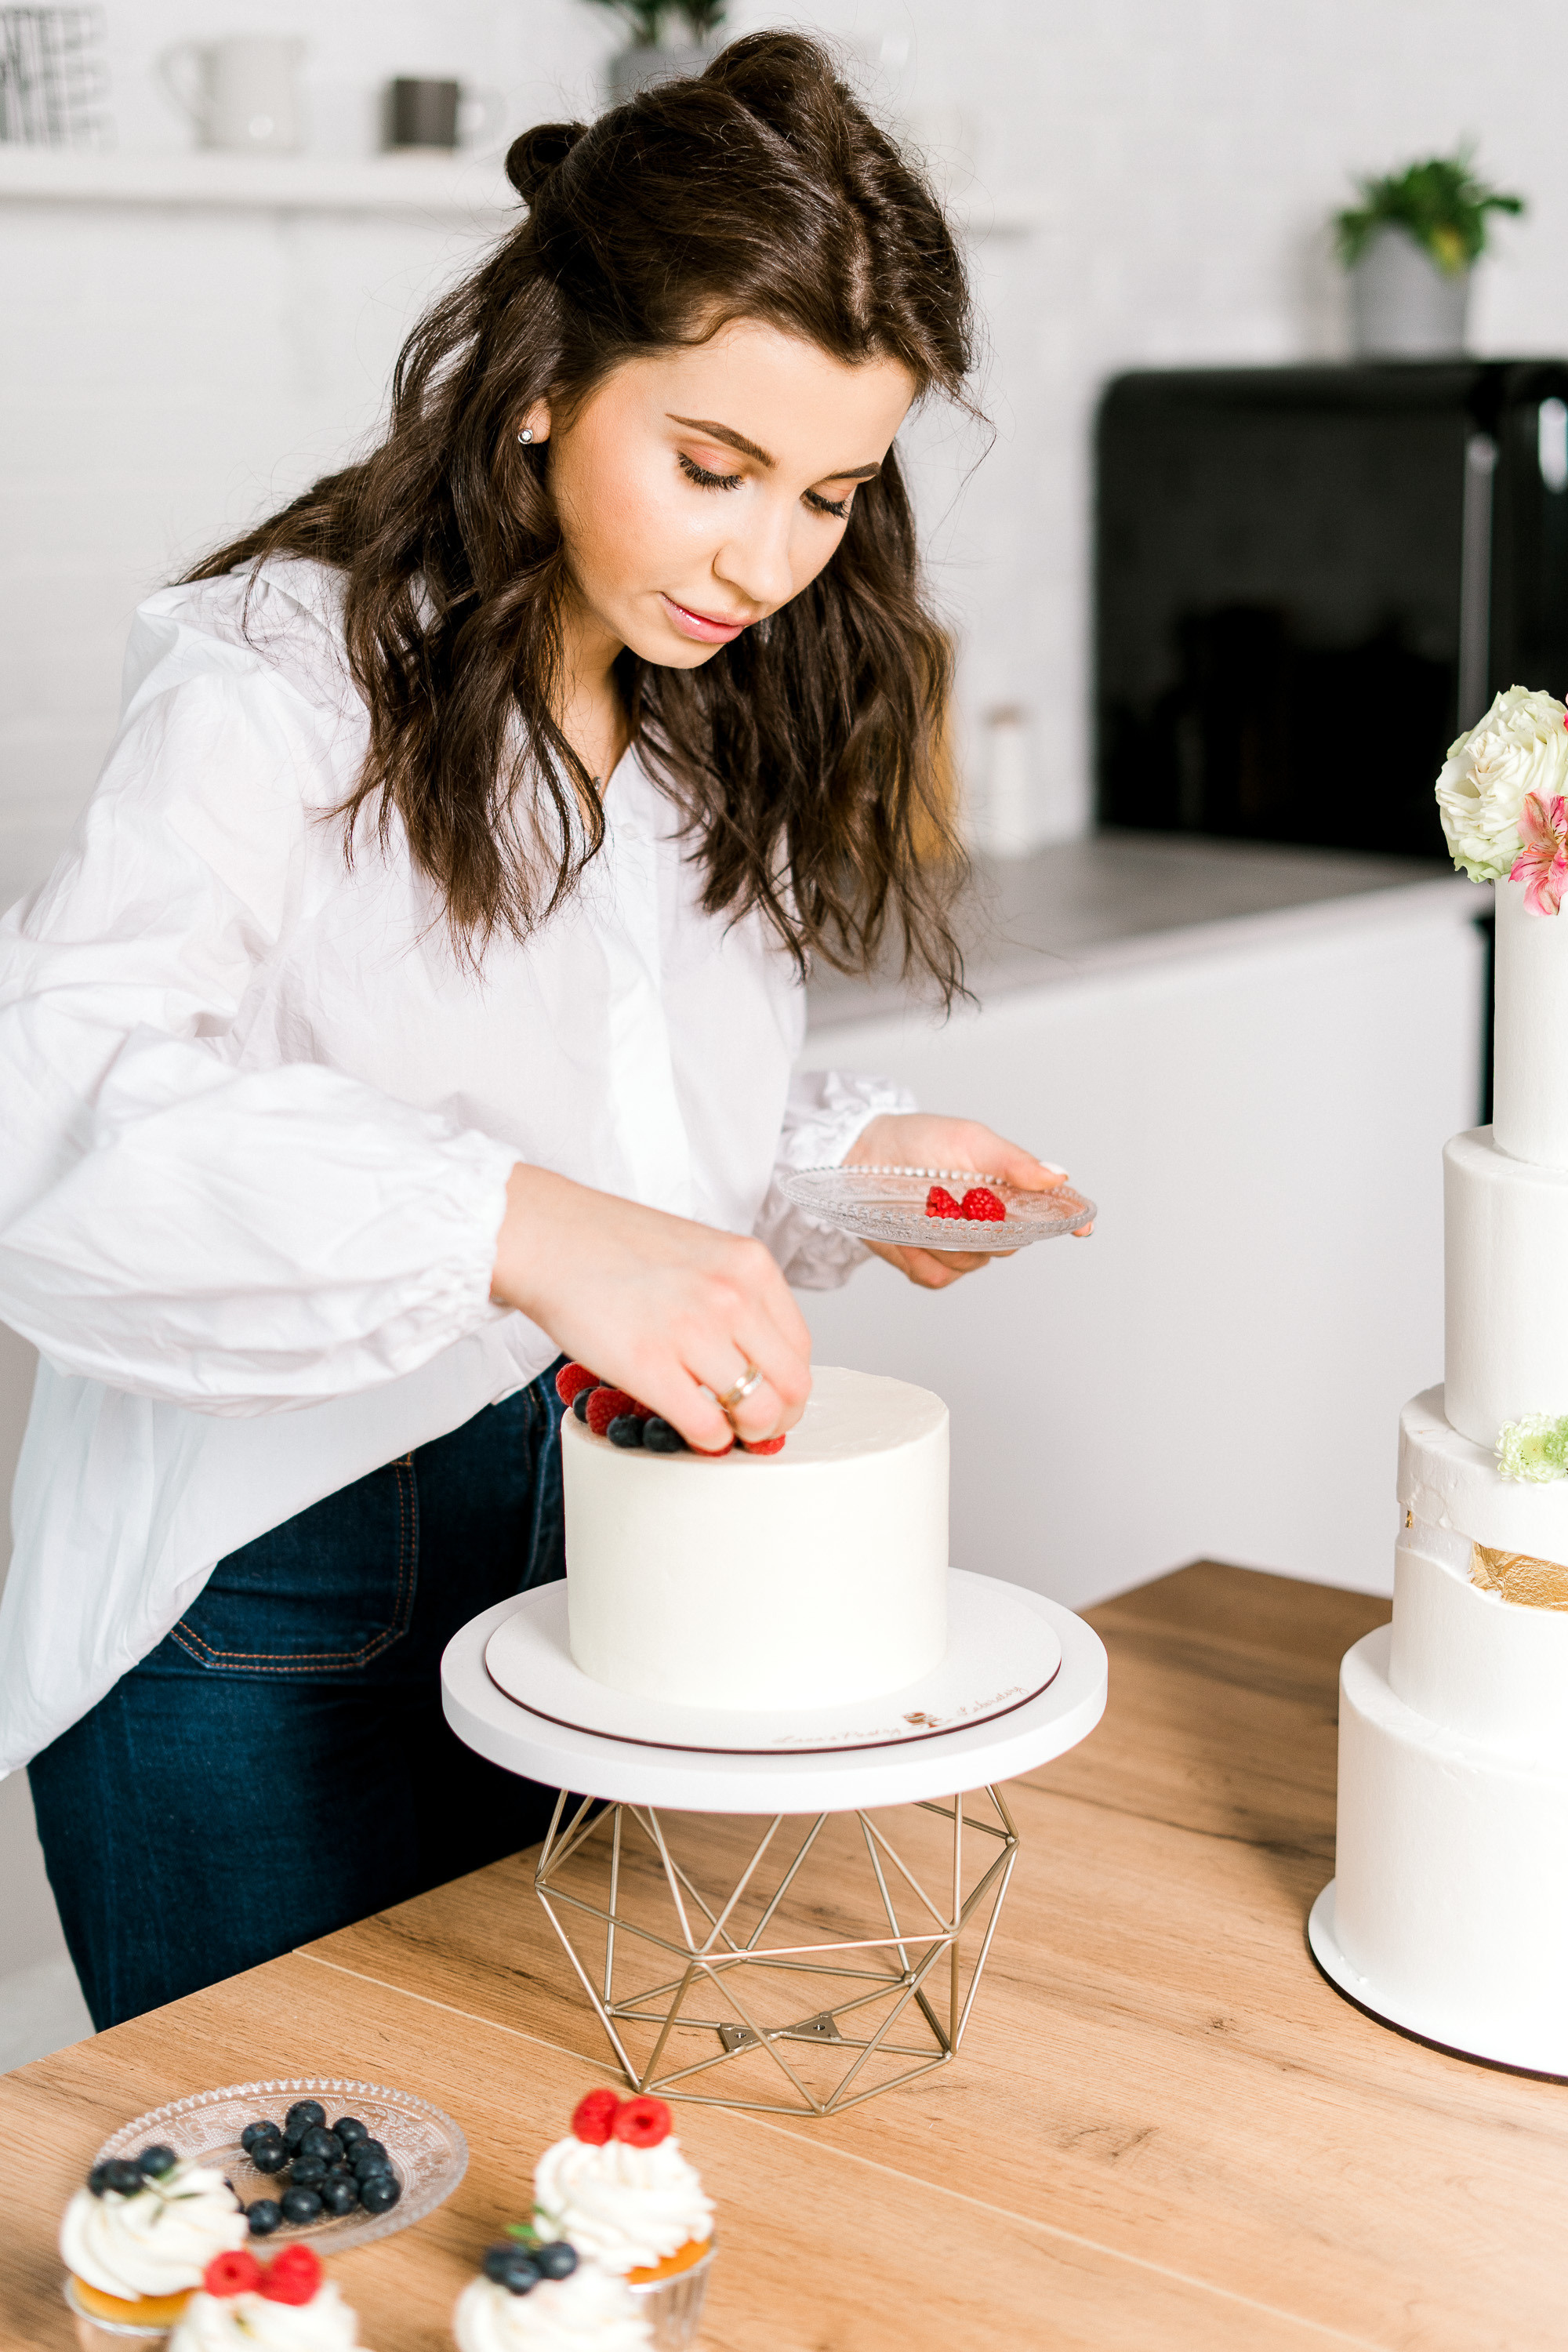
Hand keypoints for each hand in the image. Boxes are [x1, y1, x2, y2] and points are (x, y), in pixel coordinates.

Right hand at [491, 1165, 810, 1450]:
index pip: (800, 1347)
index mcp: (749, 1265)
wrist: (547, 1235)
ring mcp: (693, 1330)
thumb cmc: (611, 1244)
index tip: (770, 1398)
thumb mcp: (699, 1251)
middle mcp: (732, 1296)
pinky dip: (707, 1442)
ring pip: (758, 1412)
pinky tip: (691, 1431)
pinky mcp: (650, 1365)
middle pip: (793, 1385)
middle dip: (778, 1419)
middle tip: (753, 1429)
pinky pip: (707, 1428)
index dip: (788, 1385)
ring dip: (746, 1435)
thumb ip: (734, 1295)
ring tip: (722, 1430)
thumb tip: (755, 1357)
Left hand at [844, 1111, 1092, 1291]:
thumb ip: (1012, 1161)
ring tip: (920, 1209)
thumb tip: (1058, 1174)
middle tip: (951, 1198)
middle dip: (982, 1226)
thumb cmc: (917, 1140)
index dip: (1069, 1219)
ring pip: (972, 1262)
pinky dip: (919, 1258)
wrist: (859, 1157)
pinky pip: (939, 1277)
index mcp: (1006, 1189)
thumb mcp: (968, 1140)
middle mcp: (989, 1223)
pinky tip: (905, 1233)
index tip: (1082, 1227)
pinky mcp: (929, 1264)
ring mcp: (959, 1247)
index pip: (1050, 1210)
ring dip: (944, 1240)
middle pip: (1009, 1245)